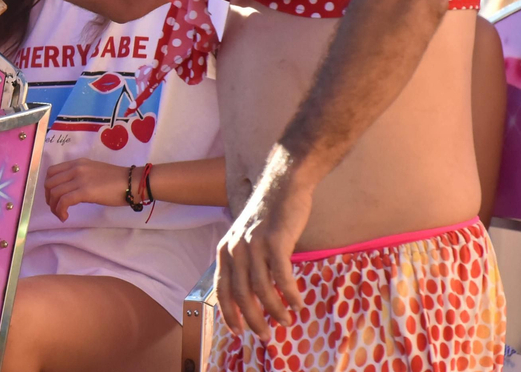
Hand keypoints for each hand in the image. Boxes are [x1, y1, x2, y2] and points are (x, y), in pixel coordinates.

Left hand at [43, 159, 133, 218]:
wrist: (132, 182)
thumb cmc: (117, 180)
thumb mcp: (94, 172)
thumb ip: (80, 177)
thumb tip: (71, 191)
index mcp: (77, 163)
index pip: (52, 172)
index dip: (48, 186)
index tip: (53, 197)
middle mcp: (75, 168)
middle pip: (50, 182)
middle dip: (49, 198)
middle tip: (56, 208)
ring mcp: (79, 179)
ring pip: (55, 192)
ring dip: (54, 207)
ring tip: (61, 215)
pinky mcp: (85, 191)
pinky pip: (64, 201)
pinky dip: (60, 210)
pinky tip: (65, 216)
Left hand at [214, 156, 311, 340]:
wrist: (284, 184)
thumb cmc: (268, 214)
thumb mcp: (245, 238)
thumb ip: (244, 262)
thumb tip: (251, 295)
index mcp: (225, 250)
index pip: (222, 289)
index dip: (229, 313)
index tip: (238, 332)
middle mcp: (236, 248)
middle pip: (241, 294)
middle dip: (253, 319)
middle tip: (266, 336)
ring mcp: (255, 244)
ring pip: (262, 289)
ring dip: (275, 310)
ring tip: (286, 321)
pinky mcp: (276, 241)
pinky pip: (282, 277)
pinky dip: (291, 294)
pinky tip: (299, 304)